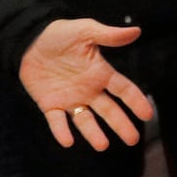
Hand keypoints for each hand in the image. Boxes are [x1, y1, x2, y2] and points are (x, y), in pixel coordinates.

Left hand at [19, 18, 154, 149]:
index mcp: (100, 73)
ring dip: (93, 133)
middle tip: (133, 140)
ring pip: (85, 120)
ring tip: (102, 146)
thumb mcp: (85, 30)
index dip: (136, 101)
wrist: (29, 39)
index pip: (123, 90)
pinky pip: (57, 120)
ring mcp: (70, 98)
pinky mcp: (50, 104)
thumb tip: (137, 31)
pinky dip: (61, 131)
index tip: (147, 115)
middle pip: (109, 110)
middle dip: (121, 125)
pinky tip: (67, 141)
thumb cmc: (60, 33)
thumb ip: (109, 35)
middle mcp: (88, 90)